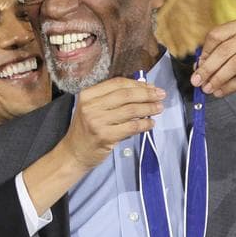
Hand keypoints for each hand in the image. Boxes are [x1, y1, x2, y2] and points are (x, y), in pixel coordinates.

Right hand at [21, 77, 164, 214]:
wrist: (74, 153)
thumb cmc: (86, 130)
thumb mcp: (93, 109)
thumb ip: (112, 99)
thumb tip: (143, 88)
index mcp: (88, 95)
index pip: (117, 83)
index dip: (137, 83)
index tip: (152, 86)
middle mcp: (91, 106)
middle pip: (126, 95)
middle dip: (147, 94)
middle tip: (161, 95)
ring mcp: (97, 121)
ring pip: (131, 110)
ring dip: (149, 108)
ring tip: (159, 108)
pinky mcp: (105, 136)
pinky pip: (131, 127)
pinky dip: (144, 124)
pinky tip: (151, 123)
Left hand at [191, 20, 235, 96]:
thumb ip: (218, 51)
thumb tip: (198, 67)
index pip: (215, 36)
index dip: (204, 52)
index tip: (198, 65)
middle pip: (222, 52)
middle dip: (207, 69)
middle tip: (197, 81)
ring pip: (233, 65)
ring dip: (217, 79)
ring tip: (208, 88)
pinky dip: (230, 87)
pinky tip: (221, 92)